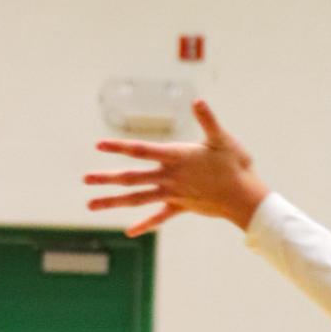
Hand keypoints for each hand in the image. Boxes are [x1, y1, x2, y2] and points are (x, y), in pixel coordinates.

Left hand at [84, 100, 268, 235]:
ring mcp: (173, 194)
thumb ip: (208, 120)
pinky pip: (159, 216)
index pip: (141, 151)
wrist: (245, 198)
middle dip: (107, 178)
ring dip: (113, 201)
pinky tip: (129, 230)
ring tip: (91, 205)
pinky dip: (144, 223)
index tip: (99, 145)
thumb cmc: (236, 166)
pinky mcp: (181, 206)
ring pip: (138, 198)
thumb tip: (198, 100)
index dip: (119, 147)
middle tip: (85, 179)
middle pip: (132, 178)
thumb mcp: (222, 139)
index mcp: (177, 158)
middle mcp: (170, 177)